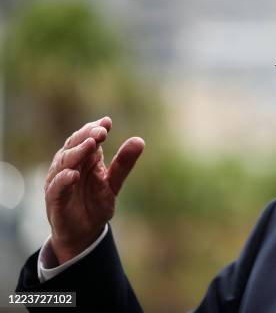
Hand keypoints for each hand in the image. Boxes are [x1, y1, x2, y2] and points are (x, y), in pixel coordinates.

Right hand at [44, 116, 144, 264]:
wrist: (83, 233)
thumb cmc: (95, 204)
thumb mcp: (114, 183)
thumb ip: (124, 164)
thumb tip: (140, 140)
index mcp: (84, 160)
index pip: (87, 138)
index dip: (95, 128)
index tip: (107, 122)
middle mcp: (69, 166)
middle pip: (74, 145)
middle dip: (87, 136)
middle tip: (101, 131)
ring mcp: (59, 182)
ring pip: (64, 162)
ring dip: (77, 153)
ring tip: (91, 145)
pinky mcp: (54, 200)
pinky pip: (57, 188)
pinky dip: (63, 180)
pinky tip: (73, 174)